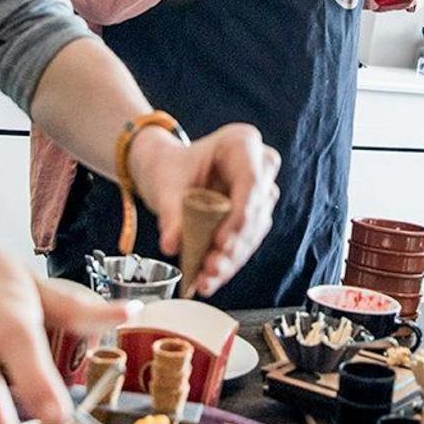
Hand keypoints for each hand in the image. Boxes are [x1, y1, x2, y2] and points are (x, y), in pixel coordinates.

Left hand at [128, 121, 280, 296]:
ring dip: (232, 259)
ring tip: (208, 278)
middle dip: (235, 244)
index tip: (221, 242)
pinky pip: (245, 242)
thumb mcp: (165, 185)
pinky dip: (227, 263)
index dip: (240, 215)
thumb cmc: (168, 167)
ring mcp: (258, 193)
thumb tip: (171, 244)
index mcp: (240, 143)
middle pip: (255, 210)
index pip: (251, 181)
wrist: (166, 171)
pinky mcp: (253, 217)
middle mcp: (258, 166)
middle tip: (212, 266)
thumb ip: (170, 213)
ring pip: (254, 231)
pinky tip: (210, 280)